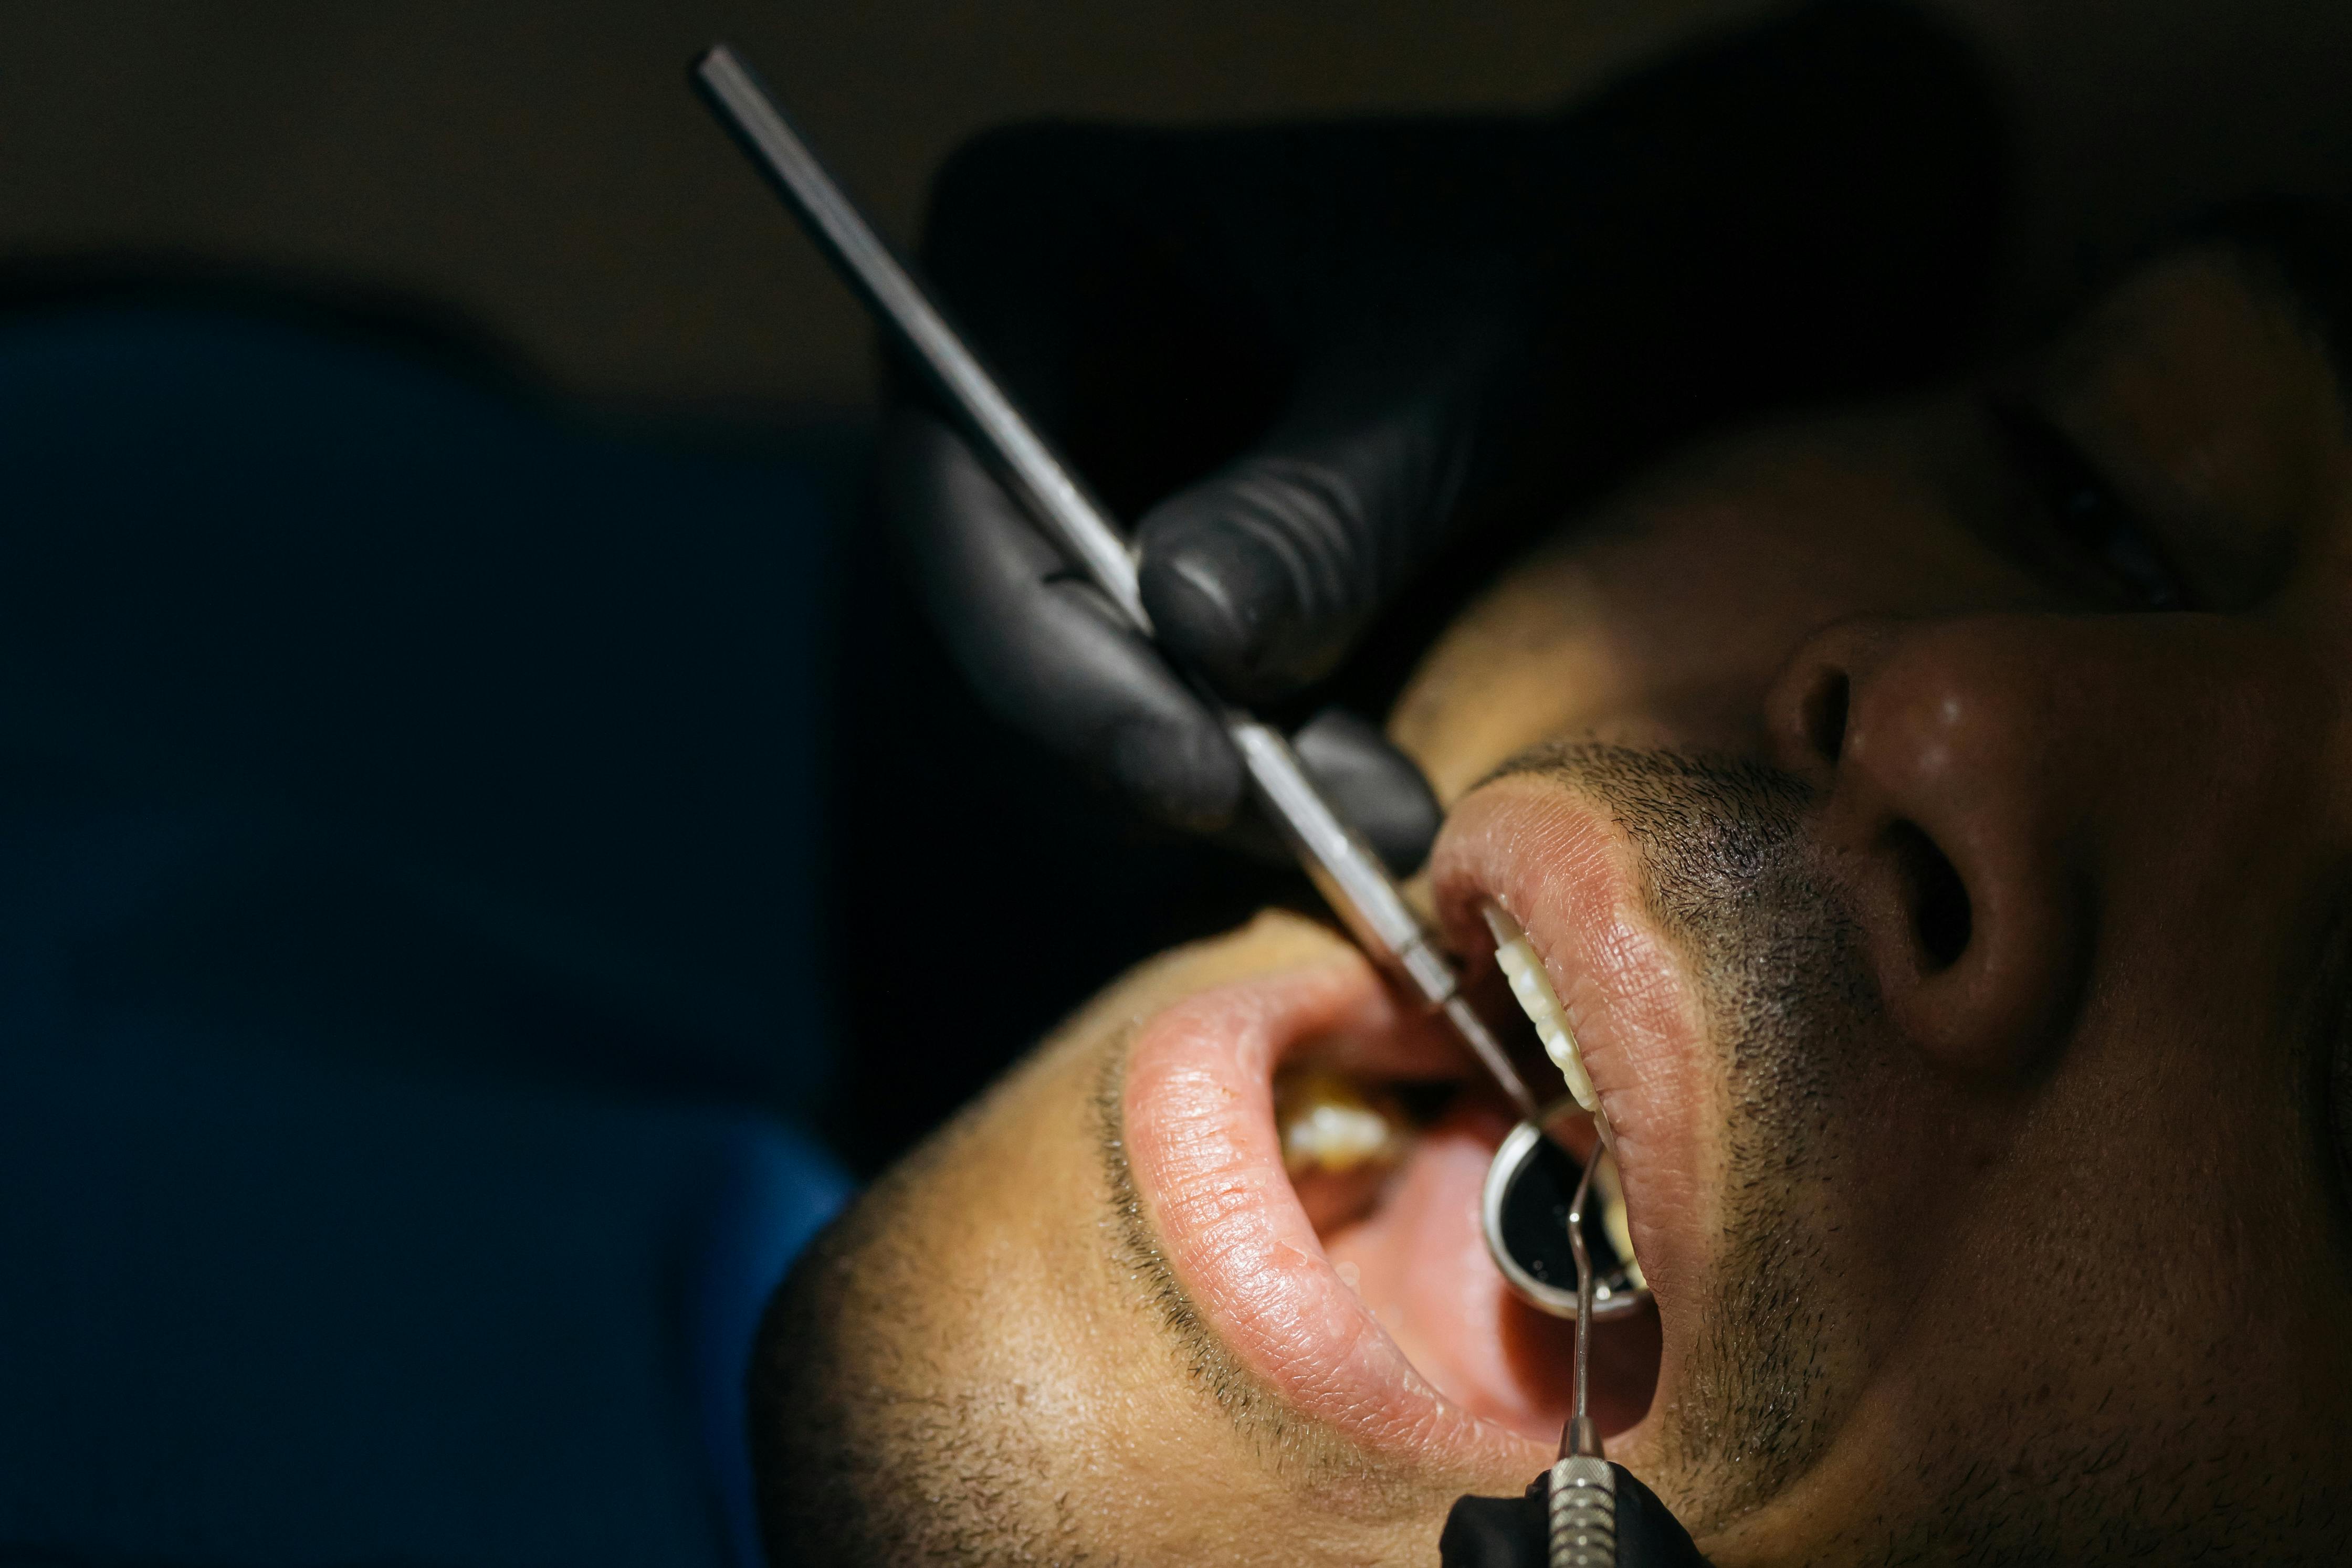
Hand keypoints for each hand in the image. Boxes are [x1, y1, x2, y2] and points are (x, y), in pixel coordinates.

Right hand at [880, 1, 2001, 872]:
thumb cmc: (1548, 268)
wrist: (1628, 292)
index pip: (962, 489)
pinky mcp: (1141, 586)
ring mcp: (1066, 491)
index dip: (1054, 651)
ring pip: (1081, 688)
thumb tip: (1191, 631)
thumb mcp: (1464, 369)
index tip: (1201, 770)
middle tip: (1343, 837)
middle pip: (1006, 614)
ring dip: (1221, 783)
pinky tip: (1371, 805)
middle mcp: (1008, 382)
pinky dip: (1254, 775)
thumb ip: (1328, 502)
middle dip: (1161, 743)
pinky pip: (1155, 710)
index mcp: (1025, 245)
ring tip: (1390, 823)